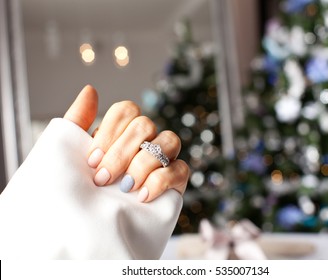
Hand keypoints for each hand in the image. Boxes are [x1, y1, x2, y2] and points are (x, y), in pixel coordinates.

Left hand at [63, 85, 188, 201]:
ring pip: (169, 140)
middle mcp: (143, 144)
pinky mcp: (175, 183)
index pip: (127, 110)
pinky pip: (181, 169)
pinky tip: (141, 197)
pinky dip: (160, 181)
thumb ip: (78, 122)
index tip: (92, 159)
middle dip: (121, 152)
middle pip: (145, 124)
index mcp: (120, 135)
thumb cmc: (78, 195)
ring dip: (142, 164)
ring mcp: (162, 161)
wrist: (89, 235)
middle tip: (103, 179)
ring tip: (125, 188)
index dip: (111, 130)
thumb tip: (90, 90)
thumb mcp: (70, 157)